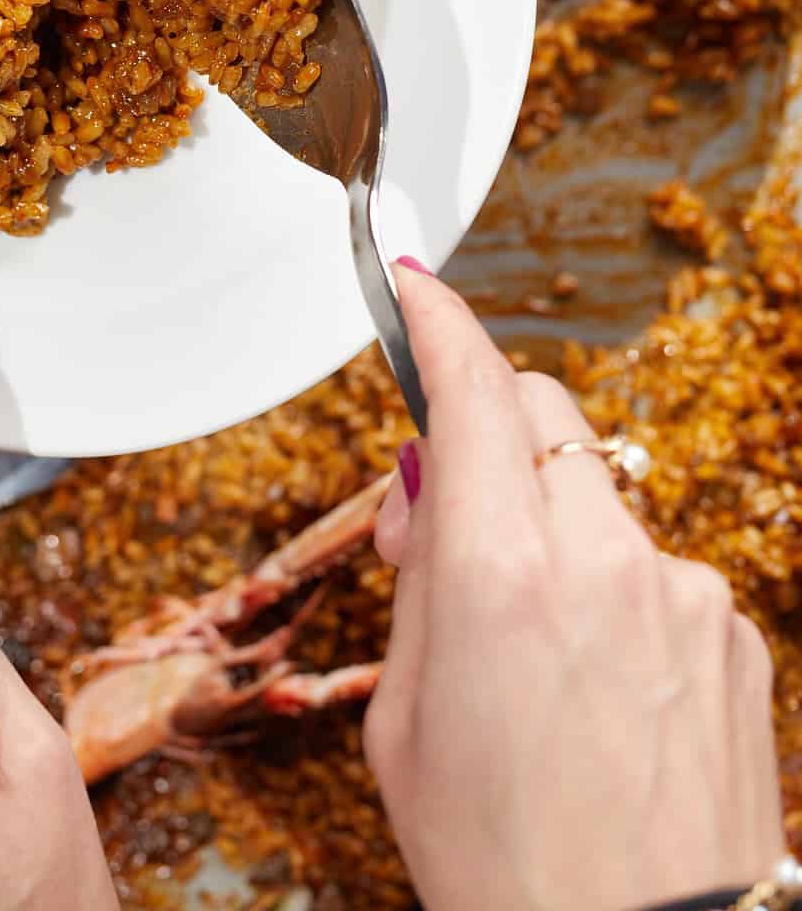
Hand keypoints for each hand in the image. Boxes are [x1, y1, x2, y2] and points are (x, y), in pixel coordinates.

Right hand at [365, 263, 784, 910]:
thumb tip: (430, 489)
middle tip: (447, 524)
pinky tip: (600, 687)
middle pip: (539, 410)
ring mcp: (680, 592)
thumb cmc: (504, 862)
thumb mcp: (403, 718)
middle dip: (487, 429)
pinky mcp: (732, 631)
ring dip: (553, 524)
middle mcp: (600, 559)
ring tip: (536, 648)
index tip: (413, 284)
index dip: (437, 318)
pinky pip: (654, 564)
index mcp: (498, 576)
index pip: (469, 389)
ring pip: (595, 489)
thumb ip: (419, 579)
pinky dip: (614, 588)